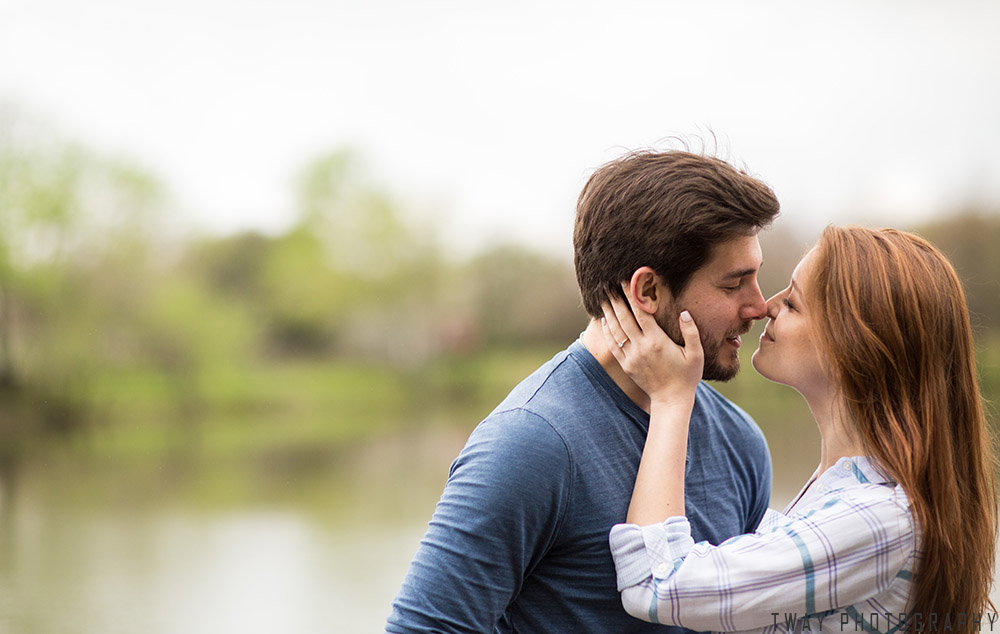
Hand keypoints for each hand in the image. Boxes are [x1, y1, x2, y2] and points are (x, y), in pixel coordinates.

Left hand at [601, 283, 703, 406]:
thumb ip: (691, 332)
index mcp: (657, 341)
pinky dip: (607, 331)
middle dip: (616, 300)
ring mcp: (631, 357)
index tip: (626, 282)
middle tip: (608, 286)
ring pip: (615, 330)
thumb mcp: (696, 354)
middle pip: (624, 318)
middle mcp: (641, 347)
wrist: (671, 400)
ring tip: (603, 298)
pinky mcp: (626, 365)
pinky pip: (612, 345)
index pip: (641, 313)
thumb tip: (684, 312)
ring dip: (608, 313)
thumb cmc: (687, 376)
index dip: (632, 296)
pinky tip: (604, 321)